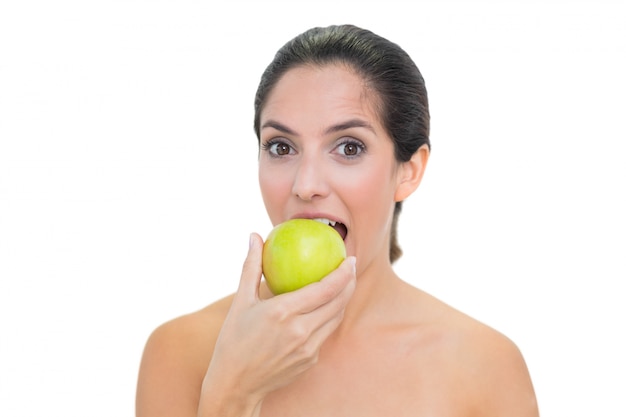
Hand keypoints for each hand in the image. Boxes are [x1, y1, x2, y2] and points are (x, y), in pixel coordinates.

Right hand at [198, 233, 355, 415]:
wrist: (235, 384)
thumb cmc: (234, 339)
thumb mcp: (240, 301)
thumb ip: (251, 266)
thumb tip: (254, 236)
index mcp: (282, 312)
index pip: (325, 289)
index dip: (343, 273)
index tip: (350, 258)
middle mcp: (299, 330)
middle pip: (338, 302)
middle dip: (350, 282)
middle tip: (350, 267)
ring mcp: (307, 348)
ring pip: (336, 318)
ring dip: (343, 300)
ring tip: (344, 284)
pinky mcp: (310, 359)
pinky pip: (325, 333)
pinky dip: (330, 317)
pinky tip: (327, 307)